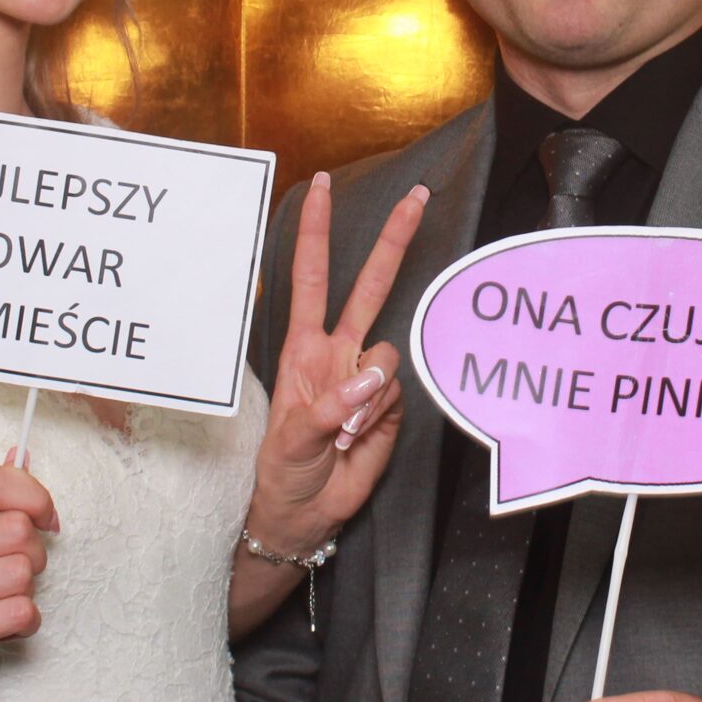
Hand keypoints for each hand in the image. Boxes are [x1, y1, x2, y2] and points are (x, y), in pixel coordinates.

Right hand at [0, 458, 57, 701]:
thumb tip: (20, 454)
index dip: (33, 496)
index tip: (46, 520)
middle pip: (18, 529)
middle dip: (34, 556)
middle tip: (14, 578)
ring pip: (22, 572)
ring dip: (28, 593)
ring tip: (1, 604)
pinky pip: (21, 612)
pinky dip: (26, 624)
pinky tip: (2, 630)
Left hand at [246, 172, 428, 554]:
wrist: (304, 515)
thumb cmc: (283, 471)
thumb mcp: (291, 439)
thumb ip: (330, 407)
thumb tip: (369, 378)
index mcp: (303, 347)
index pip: (309, 277)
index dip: (315, 232)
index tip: (320, 186)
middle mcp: (338, 353)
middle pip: (369, 286)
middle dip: (393, 242)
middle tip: (418, 197)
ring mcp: (367, 379)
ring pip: (389, 354)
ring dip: (368, 396)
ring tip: (340, 435)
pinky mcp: (390, 407)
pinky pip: (397, 396)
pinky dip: (377, 419)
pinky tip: (355, 442)